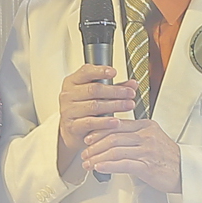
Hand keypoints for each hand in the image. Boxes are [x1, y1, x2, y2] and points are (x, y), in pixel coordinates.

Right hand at [57, 64, 139, 178]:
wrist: (71, 131)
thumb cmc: (84, 109)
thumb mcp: (96, 95)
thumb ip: (114, 87)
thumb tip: (133, 84)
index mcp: (72, 82)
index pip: (85, 72)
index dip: (100, 71)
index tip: (114, 72)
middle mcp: (68, 95)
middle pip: (94, 89)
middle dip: (115, 91)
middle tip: (130, 93)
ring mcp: (68, 111)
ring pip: (94, 106)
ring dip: (115, 105)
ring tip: (129, 105)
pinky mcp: (72, 126)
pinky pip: (90, 123)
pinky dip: (105, 122)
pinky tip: (116, 121)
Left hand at [80, 116, 182, 194]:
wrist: (185, 172)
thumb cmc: (168, 158)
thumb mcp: (152, 139)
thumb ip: (135, 135)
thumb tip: (113, 137)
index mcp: (146, 126)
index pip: (117, 125)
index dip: (99, 131)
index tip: (89, 138)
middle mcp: (146, 136)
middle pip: (113, 137)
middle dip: (94, 146)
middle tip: (85, 152)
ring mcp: (146, 151)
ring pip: (115, 150)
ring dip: (97, 157)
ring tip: (88, 163)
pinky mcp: (147, 166)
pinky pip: (123, 164)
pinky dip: (108, 165)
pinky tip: (99, 167)